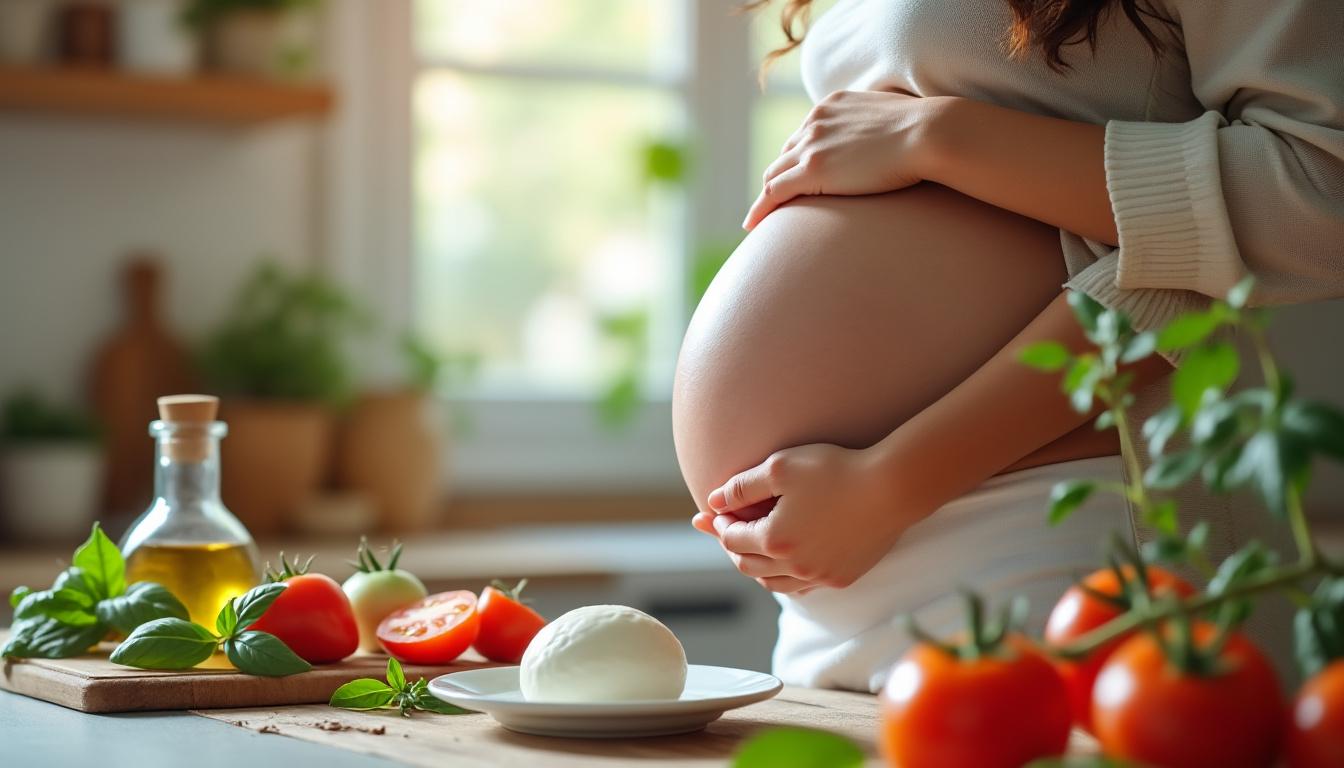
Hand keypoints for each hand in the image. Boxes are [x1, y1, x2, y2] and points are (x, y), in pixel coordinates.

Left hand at [696, 443, 922, 593]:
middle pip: (747, 565)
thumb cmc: (835, 470)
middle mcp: (794, 567)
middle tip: (727, 530)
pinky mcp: (842, 577)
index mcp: (774, 540)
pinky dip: (785, 576)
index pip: (732, 539)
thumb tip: (713, 501)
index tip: (718, 511)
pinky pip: (802, 587)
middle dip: (733, 546)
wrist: (892, 487)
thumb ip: (741, 486)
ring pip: (773, 583)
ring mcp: (820, 576)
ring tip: (752, 549)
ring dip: (757, 566)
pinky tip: (786, 561)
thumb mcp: (780, 467)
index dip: (720, 524)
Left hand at [743, 90, 947, 229]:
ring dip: (766, 196)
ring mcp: (811, 145)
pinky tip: (752, 226)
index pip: (805, 134)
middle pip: (785, 154)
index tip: (796, 176)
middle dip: (779, 177)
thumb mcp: (894, 118)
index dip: (798, 158)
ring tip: (760, 218)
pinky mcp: (812, 170)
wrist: (929, 133)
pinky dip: (759, 209)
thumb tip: (892, 143)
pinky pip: (773, 192)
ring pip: (774, 173)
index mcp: (832, 104)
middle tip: (776, 201)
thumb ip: (881, 127)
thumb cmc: (926, 130)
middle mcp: (815, 120)